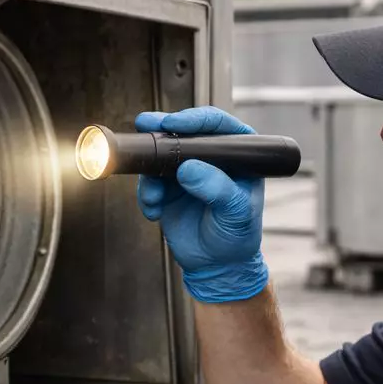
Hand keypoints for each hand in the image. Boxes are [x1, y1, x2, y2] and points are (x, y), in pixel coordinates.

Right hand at [134, 107, 267, 302]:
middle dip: (161, 130)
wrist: (217, 264)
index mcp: (237, 154)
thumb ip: (217, 189)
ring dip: (150, 174)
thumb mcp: (235, 212)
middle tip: (145, 126)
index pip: (217, 125)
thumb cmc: (237, 237)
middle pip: (183, 132)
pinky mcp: (167, 188)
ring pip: (160, 156)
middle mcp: (210, 157)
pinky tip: (155, 211)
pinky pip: (148, 181)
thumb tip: (189, 168)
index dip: (194, 119)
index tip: (174, 124)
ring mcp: (187, 171)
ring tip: (155, 197)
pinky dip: (146, 195)